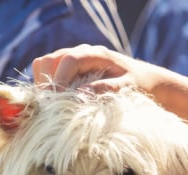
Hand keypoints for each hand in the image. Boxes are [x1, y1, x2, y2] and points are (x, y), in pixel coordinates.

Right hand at [32, 44, 161, 94]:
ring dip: (43, 86)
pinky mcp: (68, 71)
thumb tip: (80, 94)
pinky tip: (55, 104)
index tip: (54, 104)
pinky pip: (47, 74)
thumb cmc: (137, 85)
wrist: (144, 80)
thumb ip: (105, 89)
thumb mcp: (126, 88)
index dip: (57, 82)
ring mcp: (72, 61)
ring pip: (43, 66)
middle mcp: (80, 53)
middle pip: (48, 61)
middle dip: (46, 84)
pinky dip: (46, 87)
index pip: (66, 61)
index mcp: (94, 54)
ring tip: (52, 107)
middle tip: (51, 108)